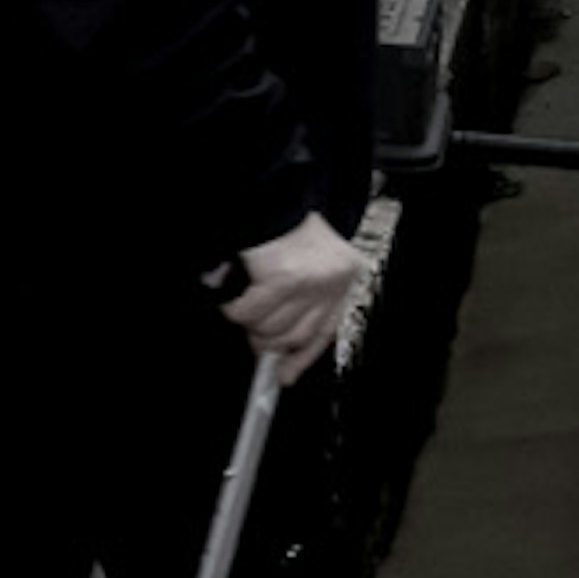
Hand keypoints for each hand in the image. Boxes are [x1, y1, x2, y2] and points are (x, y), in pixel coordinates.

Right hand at [221, 213, 369, 384]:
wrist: (275, 199)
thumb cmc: (288, 231)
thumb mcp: (309, 266)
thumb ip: (302, 306)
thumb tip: (281, 356)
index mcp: (342, 278)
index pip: (325, 331)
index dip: (302, 358)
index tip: (284, 378)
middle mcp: (332, 281)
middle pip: (292, 337)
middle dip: (266, 336)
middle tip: (254, 319)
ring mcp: (310, 282)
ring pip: (268, 329)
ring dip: (250, 318)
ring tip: (249, 295)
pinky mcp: (284, 280)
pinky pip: (249, 314)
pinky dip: (235, 306)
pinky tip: (238, 290)